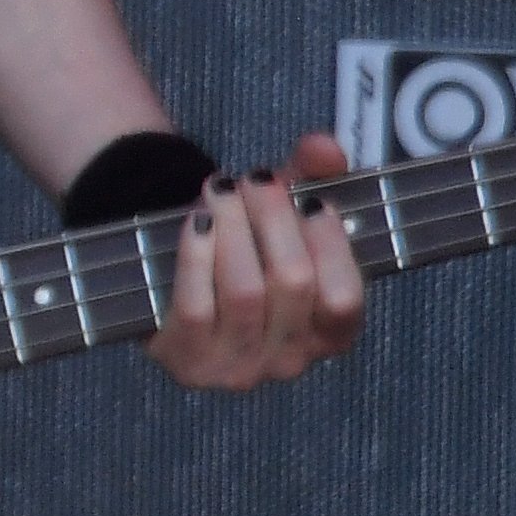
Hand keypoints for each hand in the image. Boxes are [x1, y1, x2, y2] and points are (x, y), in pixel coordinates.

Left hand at [146, 131, 368, 388]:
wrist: (170, 274)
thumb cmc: (244, 246)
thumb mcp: (284, 209)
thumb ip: (313, 175)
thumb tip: (324, 147)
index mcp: (328, 334)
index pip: (344, 299)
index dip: (331, 245)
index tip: (311, 201)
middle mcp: (290, 360)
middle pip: (293, 283)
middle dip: (273, 219)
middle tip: (253, 181)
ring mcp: (238, 368)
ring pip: (245, 292)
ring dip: (233, 228)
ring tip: (219, 189)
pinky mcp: (188, 362)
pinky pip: (196, 306)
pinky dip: (197, 255)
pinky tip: (195, 221)